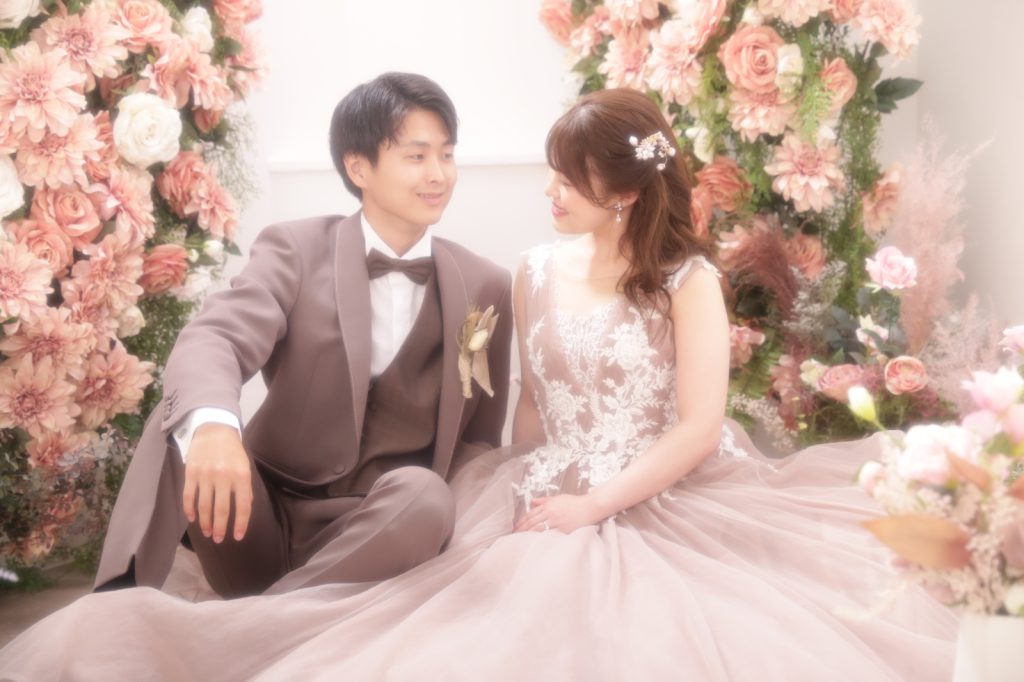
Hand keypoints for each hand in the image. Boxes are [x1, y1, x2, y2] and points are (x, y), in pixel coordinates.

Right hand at [182, 423, 252, 543]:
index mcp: (242, 475)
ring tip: (208, 532)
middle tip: (219, 539)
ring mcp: (206, 475)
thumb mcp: (245, 466)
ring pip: (204, 506)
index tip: (237, 537)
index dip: (241, 524)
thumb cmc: (232, 452)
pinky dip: (190, 510)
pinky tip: (193, 519)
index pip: (243, 505)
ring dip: (205, 523)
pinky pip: (189, 496)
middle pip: (222, 510)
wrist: (214, 430)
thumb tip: (244, 509)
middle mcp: (224, 476)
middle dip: (221, 528)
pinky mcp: (191, 473)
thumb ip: (244, 487)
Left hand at [513, 494, 604, 533]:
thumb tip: (532, 502)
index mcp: (548, 505)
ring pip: (538, 529)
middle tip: (514, 535)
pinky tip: (535, 543)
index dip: (521, 521)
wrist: (589, 507)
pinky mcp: (563, 530)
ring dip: (528, 534)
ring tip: (521, 540)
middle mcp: (550, 513)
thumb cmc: (575, 502)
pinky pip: (549, 535)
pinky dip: (541, 539)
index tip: (515, 527)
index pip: (531, 514)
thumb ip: (544, 500)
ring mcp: (557, 522)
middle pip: (532, 522)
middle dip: (521, 529)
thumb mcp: (559, 498)